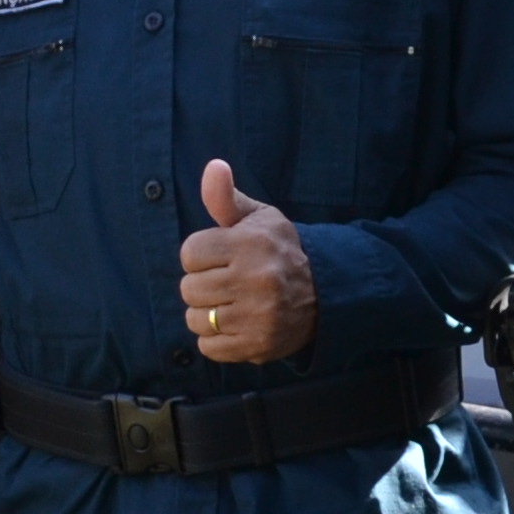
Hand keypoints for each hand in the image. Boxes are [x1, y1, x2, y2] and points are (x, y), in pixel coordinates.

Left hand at [177, 160, 315, 363]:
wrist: (325, 292)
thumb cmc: (280, 250)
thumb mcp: (259, 219)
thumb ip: (226, 198)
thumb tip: (213, 166)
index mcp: (251, 244)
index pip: (190, 253)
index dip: (200, 256)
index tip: (219, 258)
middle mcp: (256, 279)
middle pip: (189, 288)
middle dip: (202, 285)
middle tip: (226, 283)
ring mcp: (258, 315)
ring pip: (196, 319)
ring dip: (207, 314)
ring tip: (231, 305)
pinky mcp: (258, 345)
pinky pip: (208, 347)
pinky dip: (216, 340)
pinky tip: (236, 325)